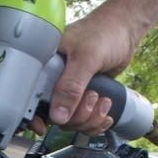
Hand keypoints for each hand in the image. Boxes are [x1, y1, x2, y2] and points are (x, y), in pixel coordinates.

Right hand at [32, 5, 137, 135]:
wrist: (125, 31)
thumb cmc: (104, 32)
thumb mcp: (86, 58)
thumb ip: (71, 86)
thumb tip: (57, 115)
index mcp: (46, 67)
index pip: (33, 98)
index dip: (36, 116)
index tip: (43, 127)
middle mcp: (56, 81)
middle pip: (57, 117)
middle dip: (78, 116)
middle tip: (92, 96)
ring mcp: (71, 91)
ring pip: (73, 122)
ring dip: (91, 119)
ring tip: (103, 100)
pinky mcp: (84, 97)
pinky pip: (85, 121)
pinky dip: (97, 121)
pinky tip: (106, 111)